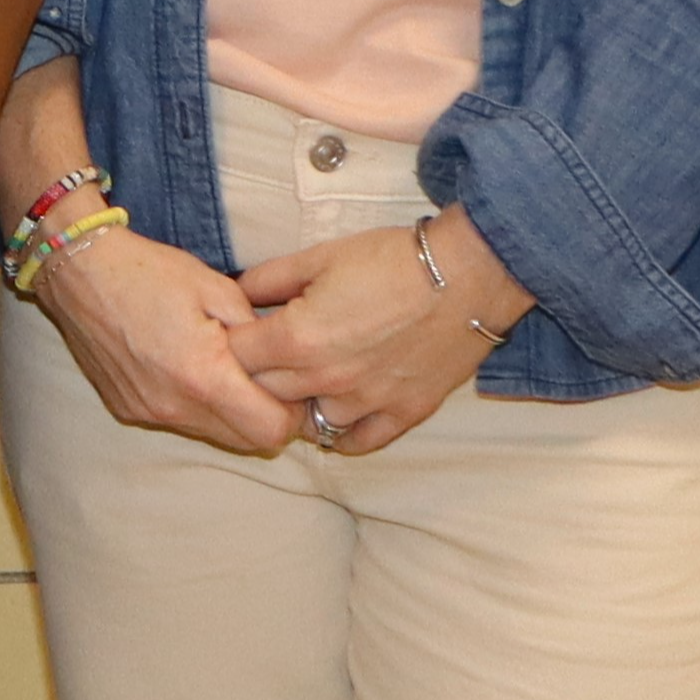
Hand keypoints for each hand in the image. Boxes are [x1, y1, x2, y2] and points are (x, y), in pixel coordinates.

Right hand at [34, 226, 300, 456]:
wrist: (78, 269)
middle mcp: (174, 405)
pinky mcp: (127, 409)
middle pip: (247, 442)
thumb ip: (259, 335)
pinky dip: (194, 406)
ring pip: (214, 434)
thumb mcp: (219, 289)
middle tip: (261, 377)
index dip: (291, 412)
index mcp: (203, 376)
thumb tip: (285, 363)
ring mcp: (148, 412)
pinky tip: (184, 367)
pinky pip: (179, 422)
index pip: (272, 430)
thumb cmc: (149, 272)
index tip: (288, 383)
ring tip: (222, 369)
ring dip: (229, 413)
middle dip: (265, 417)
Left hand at [230, 208, 531, 456]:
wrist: (468, 275)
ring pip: (306, 425)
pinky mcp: (404, 413)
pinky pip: (358, 442)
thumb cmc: (392, 260)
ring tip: (299, 384)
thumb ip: (267, 279)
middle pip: (264, 395)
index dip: (230, 345)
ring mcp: (366, 402)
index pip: (237, 359)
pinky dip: (339, 433)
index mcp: (298, 338)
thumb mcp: (318, 257)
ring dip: (295, 407)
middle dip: (254, 377)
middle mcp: (327, 379)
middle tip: (260, 360)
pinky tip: (333, 413)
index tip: (236, 335)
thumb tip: (234, 293)